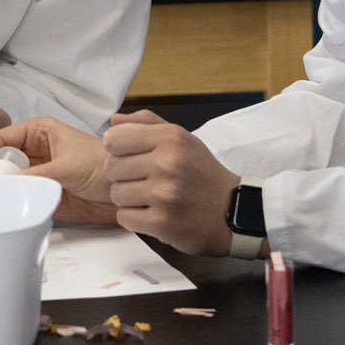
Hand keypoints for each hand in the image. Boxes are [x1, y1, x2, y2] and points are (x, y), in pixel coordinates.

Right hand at [0, 118, 117, 224]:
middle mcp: (34, 151)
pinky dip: (12, 201)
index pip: (2, 137)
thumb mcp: (69, 166)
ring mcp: (36, 173)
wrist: (123, 191)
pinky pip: (19, 196)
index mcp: (38, 132)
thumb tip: (10, 181)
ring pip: (7, 178)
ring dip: (1, 187)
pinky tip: (9, 206)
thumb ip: (38, 174)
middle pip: (0, 159)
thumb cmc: (103, 166)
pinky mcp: (40, 193)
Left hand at [102, 110, 238, 254]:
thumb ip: (146, 123)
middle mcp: (167, 164)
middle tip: (144, 180)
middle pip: (112, 168)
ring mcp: (164, 195)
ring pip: (116, 194)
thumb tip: (114, 121)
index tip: (129, 156)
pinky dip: (135, 218)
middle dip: (123, 175)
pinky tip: (152, 213)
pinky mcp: (162, 223)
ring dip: (129, 199)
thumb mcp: (182, 138)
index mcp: (170, 139)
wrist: (232, 211)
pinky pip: (124, 217)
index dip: (117, 149)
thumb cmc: (202, 173)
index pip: (113, 138)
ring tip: (150, 198)